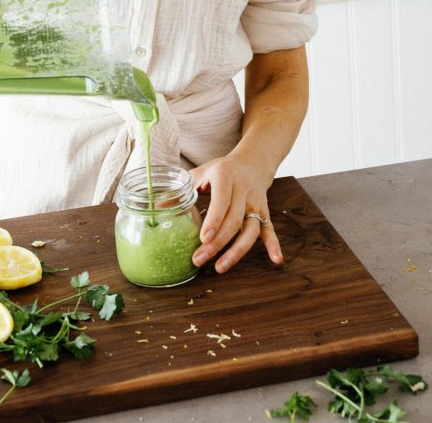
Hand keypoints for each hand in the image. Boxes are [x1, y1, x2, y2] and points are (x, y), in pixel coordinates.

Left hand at [189, 152, 283, 273]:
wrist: (252, 162)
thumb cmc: (220, 170)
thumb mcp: (200, 173)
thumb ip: (180, 190)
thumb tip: (155, 209)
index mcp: (225, 176)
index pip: (222, 200)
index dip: (214, 220)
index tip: (204, 238)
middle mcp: (243, 190)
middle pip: (233, 220)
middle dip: (217, 243)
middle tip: (198, 259)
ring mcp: (256, 203)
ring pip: (251, 229)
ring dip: (237, 251)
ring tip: (220, 268)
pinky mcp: (264, 212)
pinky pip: (269, 230)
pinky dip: (274, 245)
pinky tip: (276, 260)